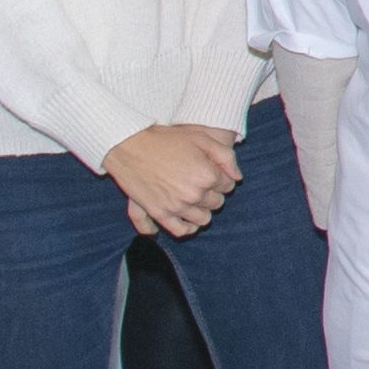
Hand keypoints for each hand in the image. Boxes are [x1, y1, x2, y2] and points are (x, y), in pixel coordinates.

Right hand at [103, 121, 239, 235]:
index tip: (212, 172)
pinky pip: (180, 230)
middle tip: (203, 183)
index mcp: (207, 175)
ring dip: (202, 209)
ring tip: (195, 199)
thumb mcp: (202, 138)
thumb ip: (226, 157)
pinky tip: (188, 219)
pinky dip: (187, 227)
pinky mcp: (159, 214)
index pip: (228, 186)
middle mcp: (194, 194)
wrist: (130, 145)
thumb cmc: (167, 139)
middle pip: (217, 203)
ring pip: (203, 219)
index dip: (222, 178)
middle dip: (213, 193)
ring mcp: (176, 206)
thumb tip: (238, 178)